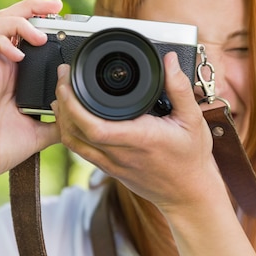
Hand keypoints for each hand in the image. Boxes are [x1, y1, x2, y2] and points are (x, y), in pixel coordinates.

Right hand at [0, 0, 61, 188]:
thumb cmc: (3, 147)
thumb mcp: (42, 131)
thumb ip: (60, 120)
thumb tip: (81, 117)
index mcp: (16, 73)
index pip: (26, 34)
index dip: (41, 21)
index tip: (64, 20)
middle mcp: (2, 65)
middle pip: (10, 18)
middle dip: (33, 6)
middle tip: (56, 7)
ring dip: (20, 22)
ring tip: (39, 36)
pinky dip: (3, 43)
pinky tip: (18, 56)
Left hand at [52, 52, 221, 211]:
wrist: (188, 193)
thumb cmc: (191, 158)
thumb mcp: (193, 119)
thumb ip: (179, 88)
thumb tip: (169, 61)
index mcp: (140, 138)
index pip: (95, 126)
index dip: (74, 104)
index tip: (71, 80)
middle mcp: (121, 154)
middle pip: (76, 131)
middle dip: (63, 101)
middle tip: (64, 77)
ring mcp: (112, 164)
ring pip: (73, 142)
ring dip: (62, 117)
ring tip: (62, 93)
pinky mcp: (110, 169)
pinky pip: (81, 151)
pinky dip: (70, 132)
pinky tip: (71, 117)